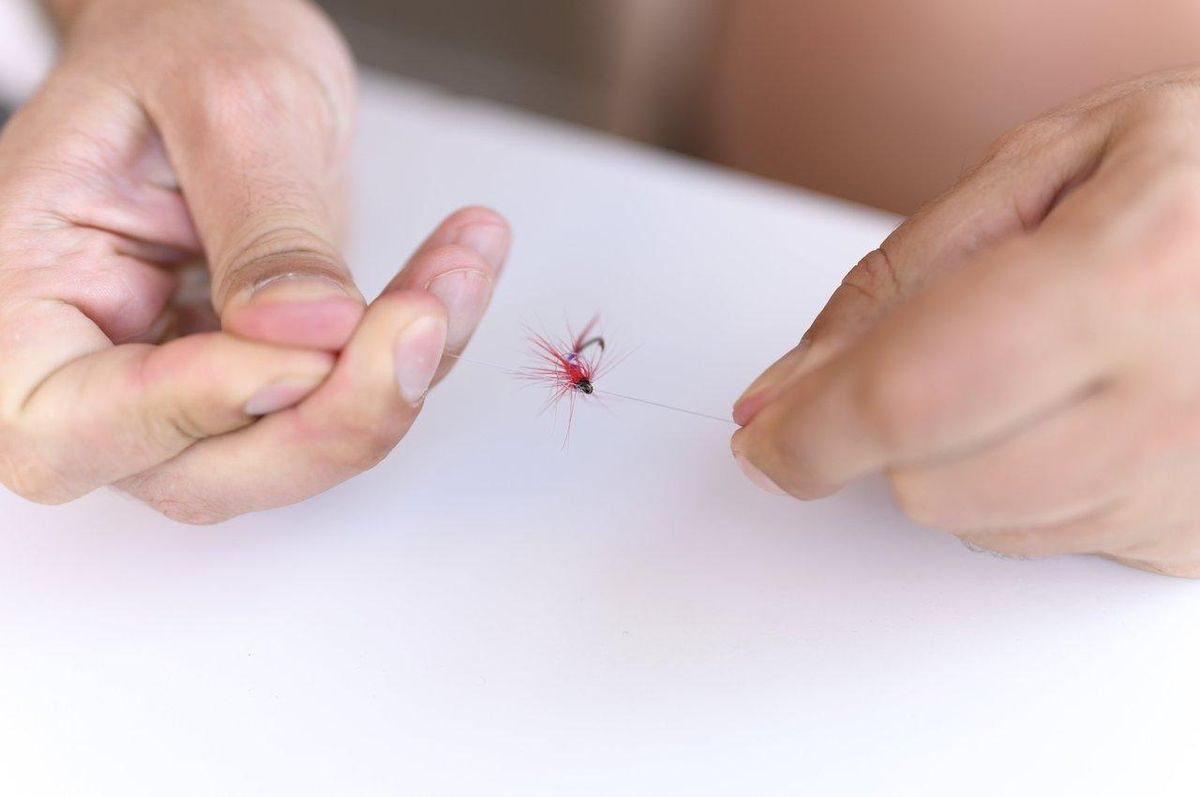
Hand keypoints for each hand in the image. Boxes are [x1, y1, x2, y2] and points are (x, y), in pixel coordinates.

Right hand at [0, 0, 509, 521]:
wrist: (216, 34)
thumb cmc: (184, 40)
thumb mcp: (227, 101)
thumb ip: (263, 228)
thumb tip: (306, 336)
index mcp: (26, 290)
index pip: (66, 423)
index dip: (192, 412)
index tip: (306, 351)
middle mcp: (95, 361)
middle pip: (198, 473)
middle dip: (331, 418)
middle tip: (422, 321)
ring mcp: (182, 383)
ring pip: (290, 452)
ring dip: (395, 381)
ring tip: (460, 268)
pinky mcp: (260, 374)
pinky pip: (343, 404)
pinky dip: (415, 353)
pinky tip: (458, 272)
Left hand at [731, 71, 1199, 576]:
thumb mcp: (1041, 168)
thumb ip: (896, 283)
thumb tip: (783, 394)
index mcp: (1130, 273)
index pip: (909, 397)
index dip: (809, 431)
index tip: (764, 440)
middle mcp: (1178, 397)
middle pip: (931, 485)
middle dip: (887, 430)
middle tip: (933, 352)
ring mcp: (1197, 480)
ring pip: (982, 525)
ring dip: (957, 456)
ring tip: (1032, 363)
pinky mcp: (1199, 531)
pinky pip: (1048, 542)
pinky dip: (1023, 484)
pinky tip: (1075, 409)